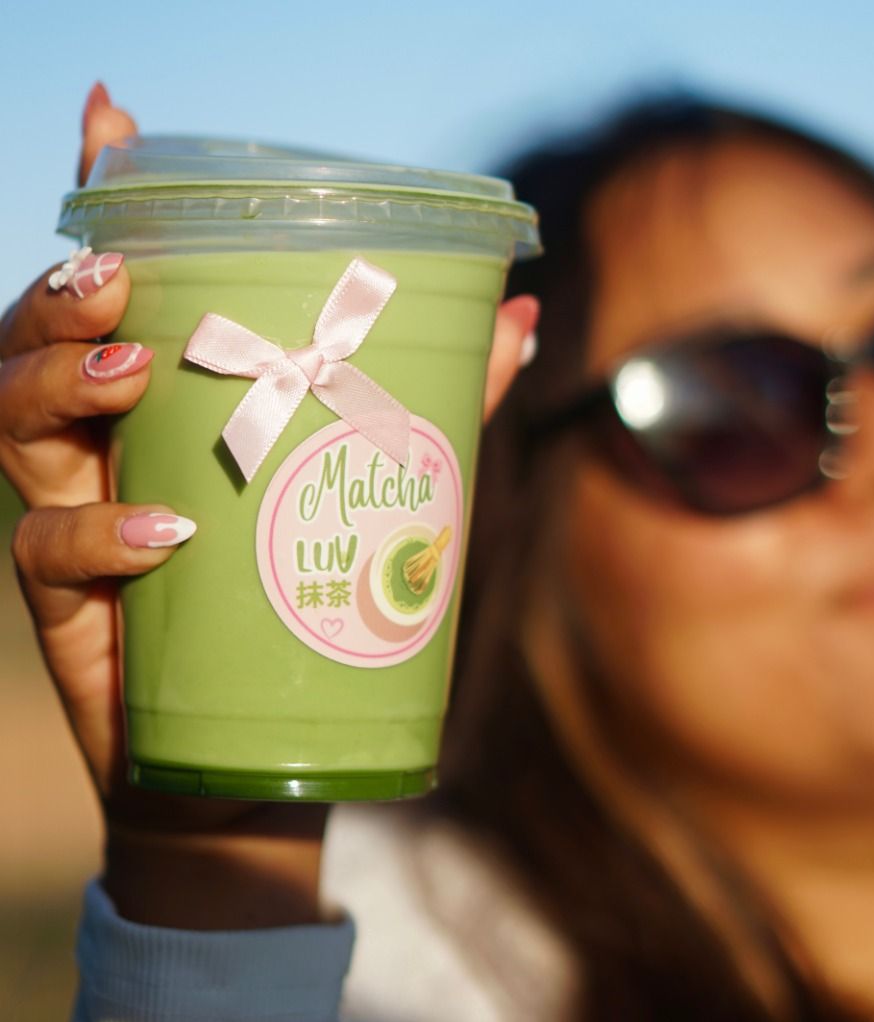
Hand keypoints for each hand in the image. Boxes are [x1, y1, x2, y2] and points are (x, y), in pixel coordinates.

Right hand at [0, 84, 539, 927]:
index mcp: (162, 395)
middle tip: (117, 276)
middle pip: (32, 338)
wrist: (261, 754)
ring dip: (59, 383)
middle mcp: (99, 442)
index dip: (99, 195)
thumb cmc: (312, 596)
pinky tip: (162, 528)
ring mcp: (72, 514)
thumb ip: (440, 401)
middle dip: (61, 292)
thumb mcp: (381, 483)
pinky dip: (101, 532)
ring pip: (12, 423)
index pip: (115, 284)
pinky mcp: (68, 603)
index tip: (109, 115)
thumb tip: (522, 314)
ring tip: (128, 368)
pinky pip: (49, 550)